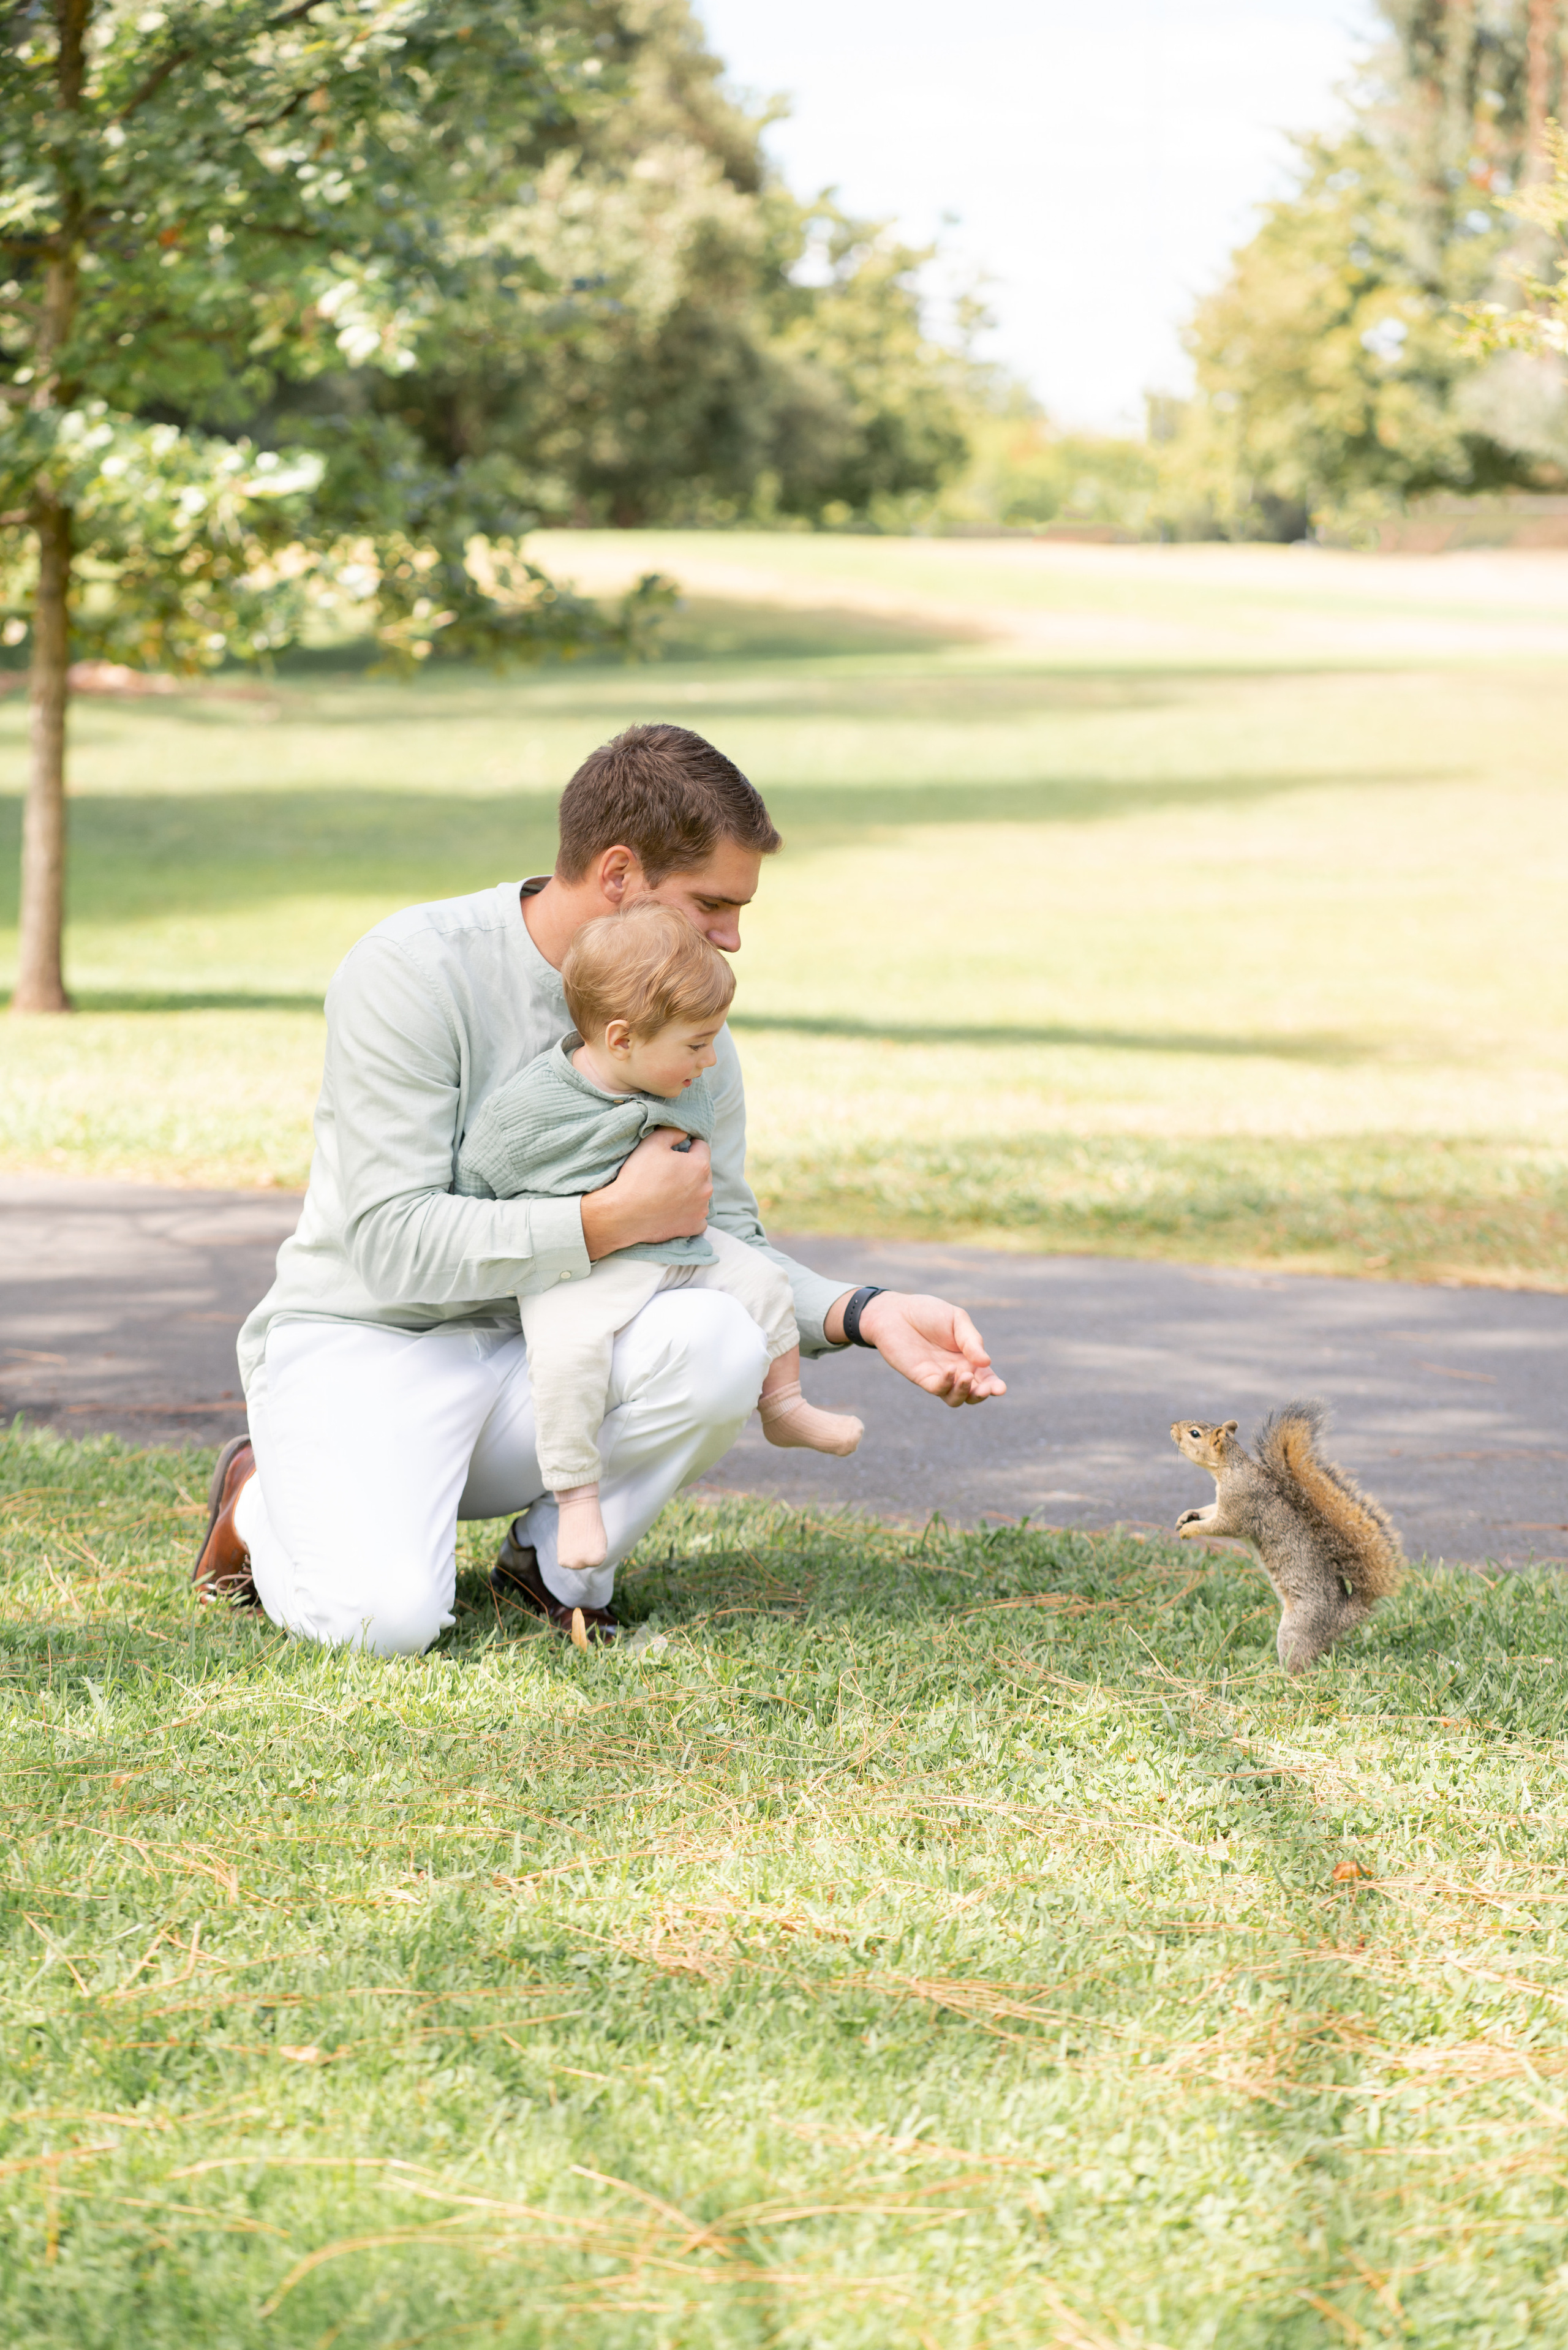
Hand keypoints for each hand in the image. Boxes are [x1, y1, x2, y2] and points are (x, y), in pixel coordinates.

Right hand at [581, 1131, 711, 1259]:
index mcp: (699, 1165)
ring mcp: (701, 1209)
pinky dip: (689, 1213)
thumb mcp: (652, 1142)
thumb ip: (673, 1132)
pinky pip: (698, 1218)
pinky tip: (674, 1211)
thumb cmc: (638, 1176)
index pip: (702, 1147)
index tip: (674, 1152)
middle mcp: (706, 1188)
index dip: (688, 1146)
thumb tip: (684, 1133)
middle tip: (667, 1173)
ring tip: (668, 1193)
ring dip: (690, 1192)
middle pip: (702, 1172)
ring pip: (701, 1195)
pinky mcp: (694, 1226)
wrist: (624, 1213)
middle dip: (690, 1170)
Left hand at [840, 1289, 1005, 1406]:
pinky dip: (945, 1384)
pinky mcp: (921, 1377)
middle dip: (982, 1394)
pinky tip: (949, 1370)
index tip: (1000, 1389)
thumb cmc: (927, 1313)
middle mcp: (955, 1371)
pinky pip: (936, 1389)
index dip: (995, 1386)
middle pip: (973, 1394)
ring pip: (955, 1399)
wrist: (896, 1311)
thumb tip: (987, 1362)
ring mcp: (938, 1376)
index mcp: (968, 1358)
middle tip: (986, 1388)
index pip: (986, 1378)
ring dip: (964, 1393)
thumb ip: (971, 1340)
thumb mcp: (957, 1320)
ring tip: (966, 1377)